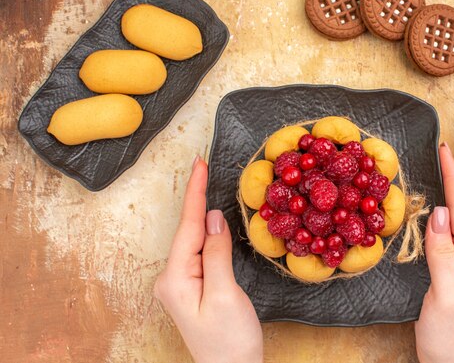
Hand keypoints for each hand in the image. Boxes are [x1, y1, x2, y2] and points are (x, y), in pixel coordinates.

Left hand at [154, 156, 262, 362]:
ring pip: (195, 241)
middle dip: (197, 198)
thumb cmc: (230, 340)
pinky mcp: (192, 288)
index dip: (195, 193)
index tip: (199, 164)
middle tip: (202, 165)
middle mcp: (171, 279)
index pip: (188, 226)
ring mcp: (180, 284)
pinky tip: (213, 223)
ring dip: (203, 215)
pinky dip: (208, 235)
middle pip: (188, 231)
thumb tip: (212, 217)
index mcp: (175, 279)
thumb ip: (216, 252)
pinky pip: (200, 253)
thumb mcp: (225, 293)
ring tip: (206, 184)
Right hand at [414, 143, 453, 362]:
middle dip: (449, 180)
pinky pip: (443, 236)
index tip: (444, 151)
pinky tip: (428, 210)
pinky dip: (435, 216)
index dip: (453, 179)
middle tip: (437, 152)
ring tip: (433, 171)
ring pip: (451, 221)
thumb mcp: (446, 295)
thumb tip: (439, 213)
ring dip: (443, 195)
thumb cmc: (452, 336)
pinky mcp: (450, 270)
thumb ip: (443, 254)